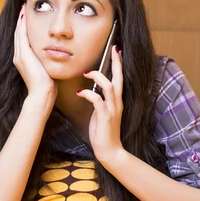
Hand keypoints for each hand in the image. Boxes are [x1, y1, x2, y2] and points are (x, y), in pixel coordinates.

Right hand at [13, 4, 56, 105]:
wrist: (42, 94)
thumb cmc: (48, 85)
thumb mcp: (47, 68)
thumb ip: (47, 60)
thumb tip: (56, 54)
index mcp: (23, 60)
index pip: (22, 40)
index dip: (23, 28)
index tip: (26, 17)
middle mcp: (18, 57)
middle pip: (18, 34)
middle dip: (21, 21)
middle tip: (23, 8)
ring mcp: (19, 56)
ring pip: (18, 33)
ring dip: (21, 20)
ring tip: (23, 9)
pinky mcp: (23, 55)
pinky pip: (21, 36)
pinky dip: (22, 25)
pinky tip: (24, 16)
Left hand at [76, 45, 124, 163]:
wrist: (110, 151)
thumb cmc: (104, 132)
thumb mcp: (101, 113)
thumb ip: (99, 101)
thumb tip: (91, 91)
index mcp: (117, 101)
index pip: (119, 78)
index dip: (118, 64)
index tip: (116, 50)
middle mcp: (117, 102)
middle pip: (119, 78)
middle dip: (116, 63)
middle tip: (114, 49)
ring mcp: (112, 109)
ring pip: (110, 87)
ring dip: (98, 77)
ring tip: (87, 73)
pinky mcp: (106, 117)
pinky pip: (98, 100)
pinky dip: (89, 94)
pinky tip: (80, 93)